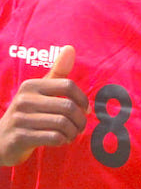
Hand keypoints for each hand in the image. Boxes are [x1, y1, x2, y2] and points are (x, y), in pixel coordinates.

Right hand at [0, 45, 86, 164]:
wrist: (1, 141)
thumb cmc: (27, 114)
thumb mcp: (39, 92)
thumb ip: (57, 73)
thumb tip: (70, 48)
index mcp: (31, 86)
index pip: (68, 85)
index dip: (82, 99)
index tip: (84, 109)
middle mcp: (24, 100)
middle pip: (68, 107)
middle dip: (80, 120)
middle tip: (80, 127)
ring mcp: (20, 119)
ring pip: (63, 123)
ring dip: (73, 132)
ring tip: (71, 134)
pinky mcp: (21, 137)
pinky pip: (54, 137)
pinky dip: (63, 140)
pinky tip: (61, 140)